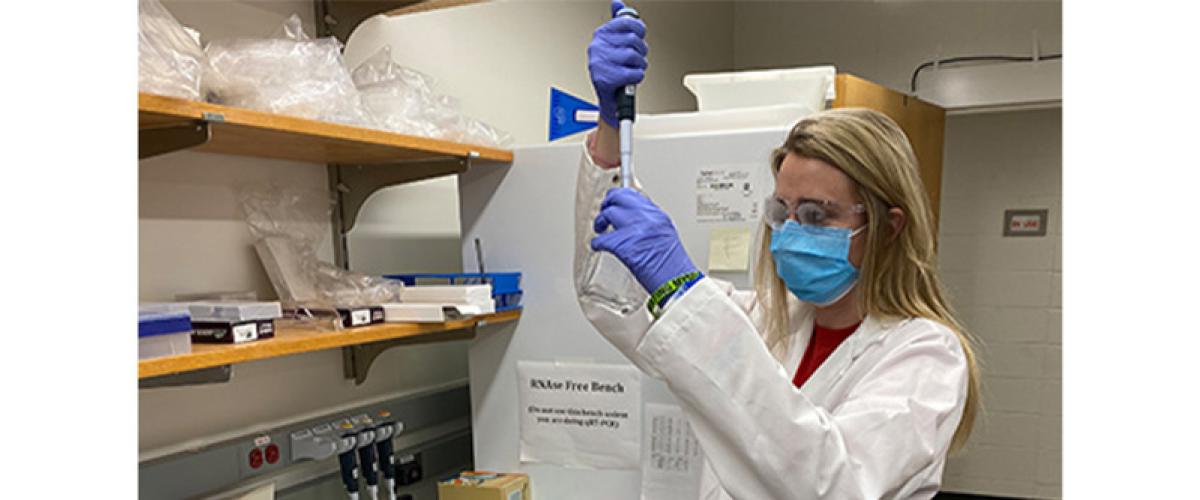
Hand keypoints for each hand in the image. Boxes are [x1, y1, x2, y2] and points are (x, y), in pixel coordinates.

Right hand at [588, 0, 647, 127]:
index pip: (627, 21)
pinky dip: (637, 78)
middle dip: (641, 51)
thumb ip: (618, 22)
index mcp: (601, 35)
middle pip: (633, 40)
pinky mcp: (604, 79)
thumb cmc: (615, 70)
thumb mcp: (616, 43)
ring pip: (634, 56)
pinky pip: (634, 73)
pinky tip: (630, 79)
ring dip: (639, 66)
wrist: (611, 100)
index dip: (639, 29)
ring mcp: (599, 63)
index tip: (639, 36)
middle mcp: (597, 47)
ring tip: (631, 70)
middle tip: (635, 59)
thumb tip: (617, 3)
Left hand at [592, 188, 697, 293]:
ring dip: (600, 222)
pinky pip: (601, 239)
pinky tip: (598, 246)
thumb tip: (632, 218)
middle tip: (604, 211)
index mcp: (657, 215)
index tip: (615, 200)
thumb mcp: (665, 235)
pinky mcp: (623, 245)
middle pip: (619, 197)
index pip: (634, 195)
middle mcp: (647, 218)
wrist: (677, 281)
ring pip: (609, 213)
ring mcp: (635, 229)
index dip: (620, 196)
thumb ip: (649, 222)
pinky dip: (597, 243)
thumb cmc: (672, 266)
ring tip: (600, 229)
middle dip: (607, 203)